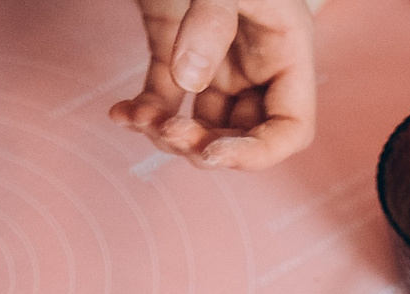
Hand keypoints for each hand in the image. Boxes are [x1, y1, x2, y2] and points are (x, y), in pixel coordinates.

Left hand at [110, 0, 316, 169]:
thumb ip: (212, 21)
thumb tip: (188, 80)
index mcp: (286, 51)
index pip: (289, 128)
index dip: (257, 154)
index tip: (215, 155)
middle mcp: (256, 64)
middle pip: (242, 135)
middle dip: (207, 148)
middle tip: (170, 135)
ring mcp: (216, 60)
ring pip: (203, 125)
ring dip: (172, 136)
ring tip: (141, 123)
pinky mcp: (177, 50)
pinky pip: (166, 97)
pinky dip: (143, 113)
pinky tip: (120, 114)